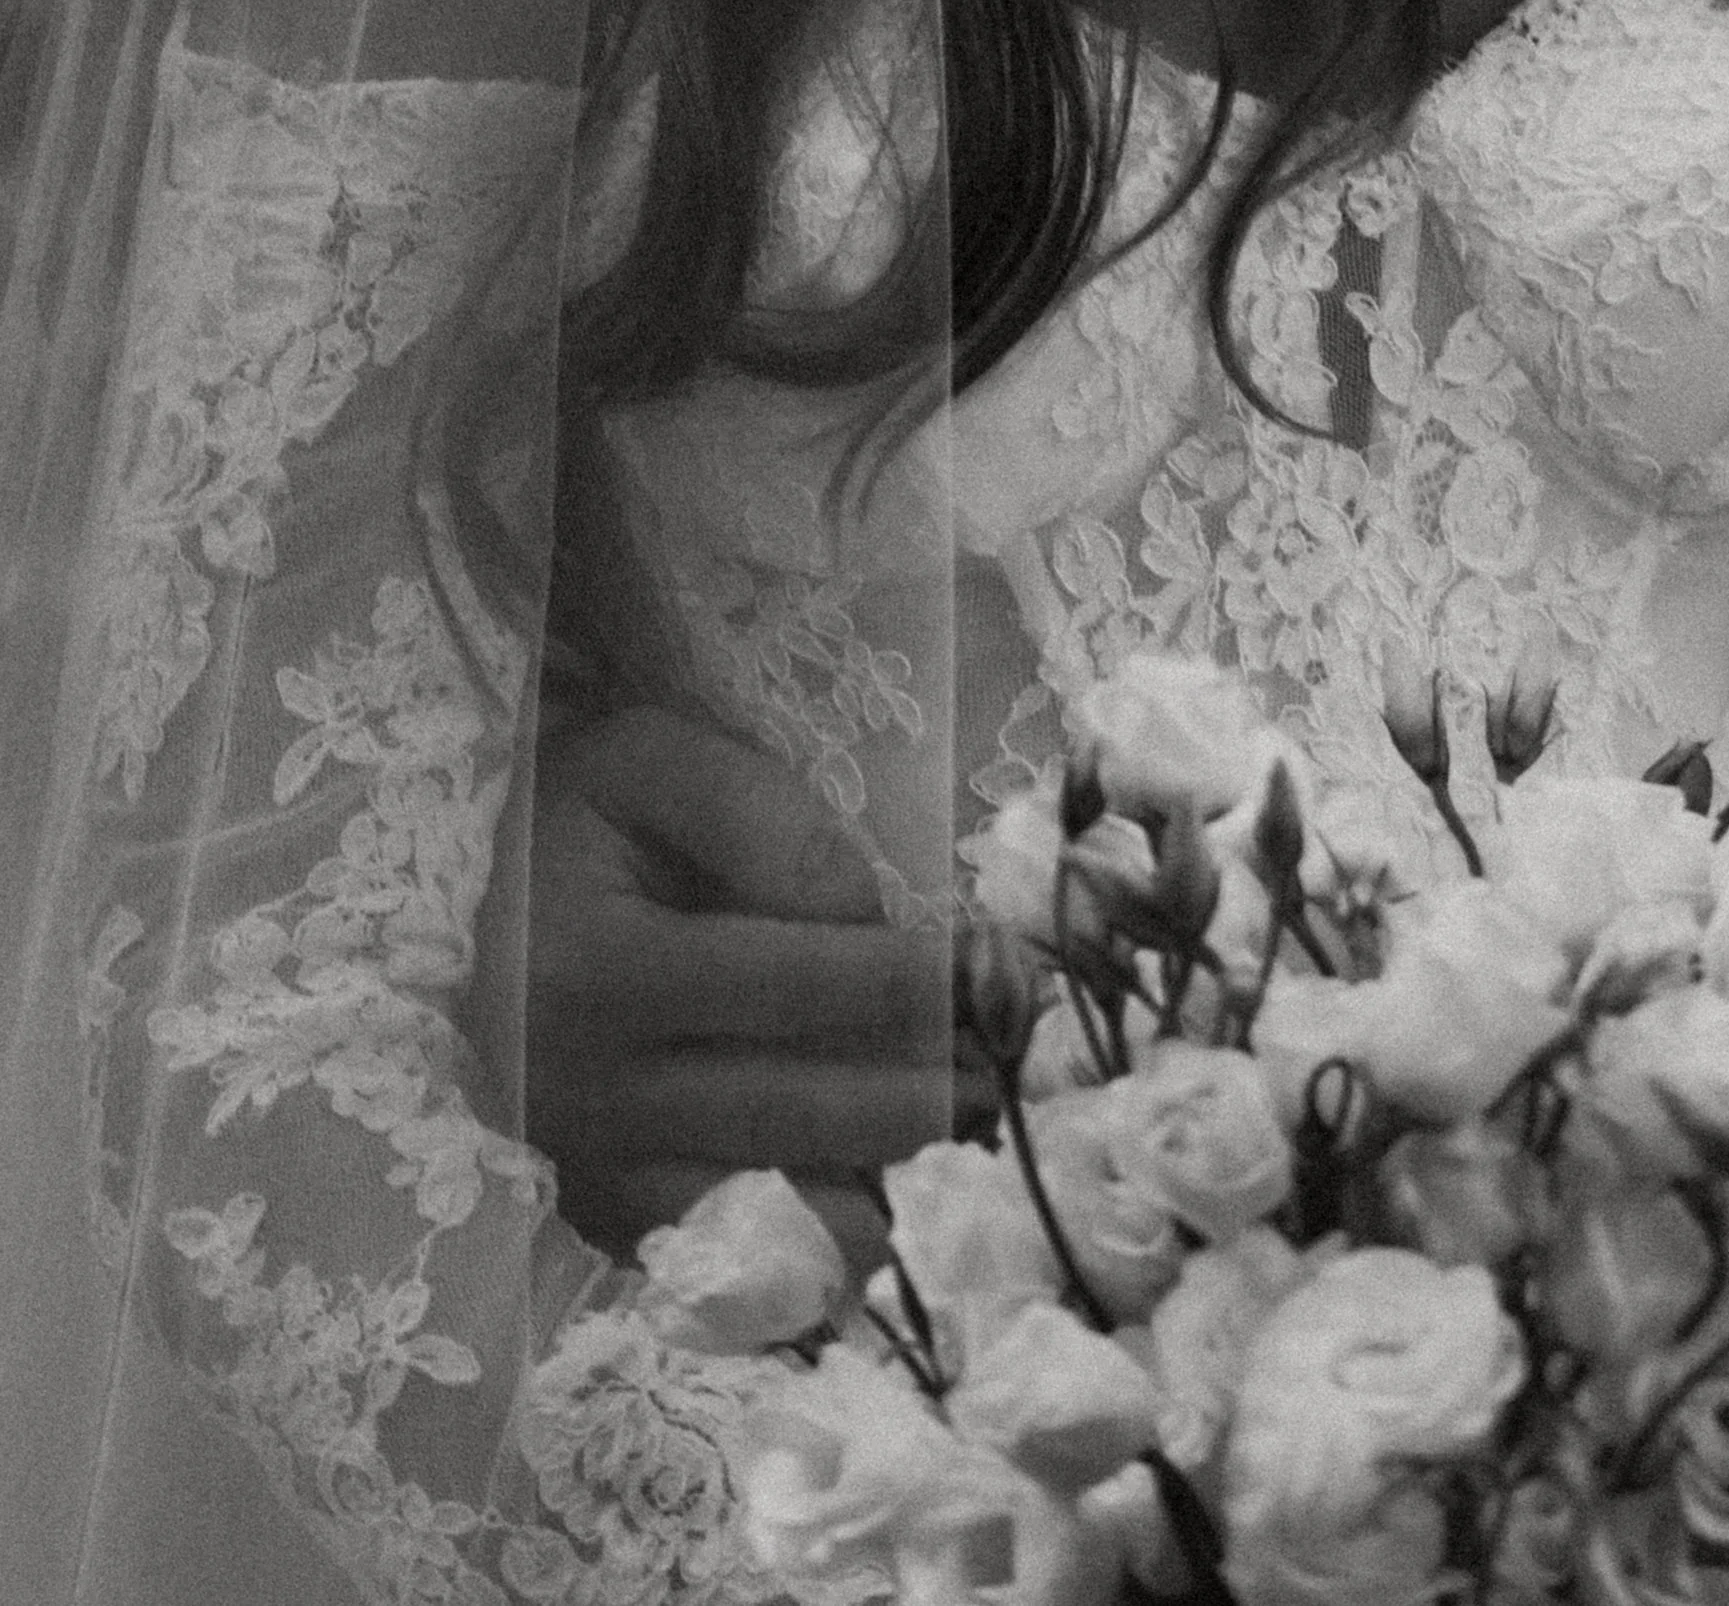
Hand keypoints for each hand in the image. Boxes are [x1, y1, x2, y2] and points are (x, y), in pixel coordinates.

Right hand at [527, 706, 956, 1270]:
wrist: (433, 905)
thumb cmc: (557, 816)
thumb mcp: (646, 762)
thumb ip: (764, 818)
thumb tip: (866, 914)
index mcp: (609, 971)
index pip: (808, 986)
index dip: (916, 981)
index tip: (988, 967)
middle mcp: (597, 1092)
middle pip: (805, 1111)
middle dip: (925, 1095)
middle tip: (1007, 1075)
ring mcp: (592, 1168)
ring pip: (770, 1212)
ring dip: (880, 1193)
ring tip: (959, 1153)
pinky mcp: (593, 1210)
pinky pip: (721, 1255)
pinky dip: (804, 1247)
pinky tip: (874, 1215)